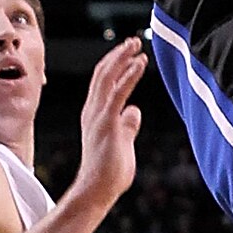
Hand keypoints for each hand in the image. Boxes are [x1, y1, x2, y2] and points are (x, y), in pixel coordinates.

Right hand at [72, 38, 146, 212]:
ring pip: (108, 78)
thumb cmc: (109, 173)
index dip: (114, 64)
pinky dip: (129, 75)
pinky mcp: (107, 123)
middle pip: (102, 74)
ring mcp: (98, 116)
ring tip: (137, 44)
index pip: (102, 82)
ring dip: (123, 58)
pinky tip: (140, 63)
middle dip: (118, 55)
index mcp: (94, 115)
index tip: (128, 52)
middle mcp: (92, 111)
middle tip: (133, 41)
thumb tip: (134, 112)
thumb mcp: (122, 143)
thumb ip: (127, 126)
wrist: (96, 191)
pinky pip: (118, 92)